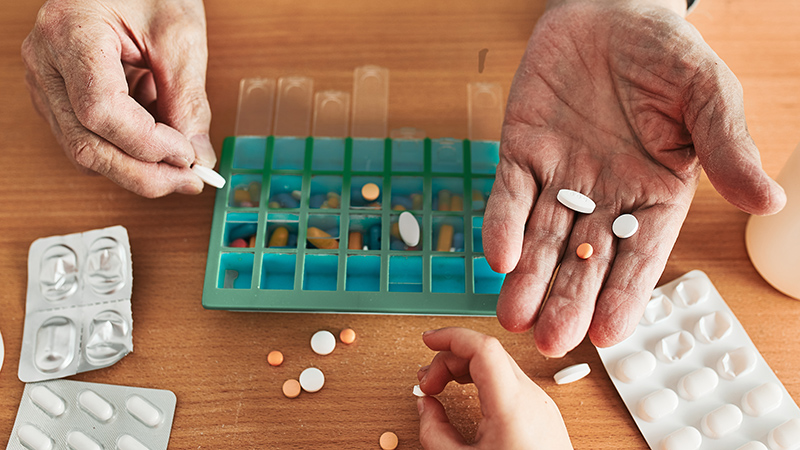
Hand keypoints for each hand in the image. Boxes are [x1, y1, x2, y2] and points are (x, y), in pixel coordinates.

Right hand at [22, 0, 215, 196]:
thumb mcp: (180, 36)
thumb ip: (189, 100)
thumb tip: (199, 157)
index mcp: (69, 34)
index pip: (100, 111)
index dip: (147, 144)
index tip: (188, 154)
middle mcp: (47, 65)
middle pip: (87, 146)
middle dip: (146, 173)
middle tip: (192, 180)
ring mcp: (48, 86)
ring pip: (87, 153)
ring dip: (140, 165)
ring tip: (181, 151)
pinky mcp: (61, 101)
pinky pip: (92, 143)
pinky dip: (130, 151)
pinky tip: (159, 135)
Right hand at [417, 328, 571, 449]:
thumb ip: (435, 430)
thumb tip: (426, 406)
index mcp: (512, 405)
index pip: (482, 347)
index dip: (451, 336)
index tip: (427, 340)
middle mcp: (532, 397)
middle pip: (487, 353)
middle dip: (450, 359)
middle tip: (427, 383)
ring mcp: (541, 405)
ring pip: (498, 366)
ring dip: (465, 370)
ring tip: (440, 388)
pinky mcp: (544, 416)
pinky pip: (509, 384)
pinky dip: (482, 383)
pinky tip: (466, 399)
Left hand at [483, 0, 785, 356]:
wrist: (612, 10)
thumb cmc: (667, 54)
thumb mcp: (707, 95)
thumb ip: (727, 147)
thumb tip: (766, 201)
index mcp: (654, 195)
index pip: (639, 255)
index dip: (623, 294)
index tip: (607, 334)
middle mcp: (604, 196)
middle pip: (584, 258)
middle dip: (567, 298)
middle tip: (552, 341)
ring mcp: (560, 176)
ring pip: (542, 237)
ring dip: (528, 278)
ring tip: (515, 317)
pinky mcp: (522, 151)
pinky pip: (510, 194)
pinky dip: (503, 224)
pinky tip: (499, 256)